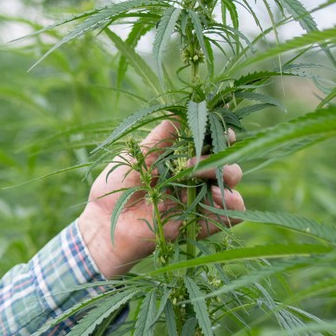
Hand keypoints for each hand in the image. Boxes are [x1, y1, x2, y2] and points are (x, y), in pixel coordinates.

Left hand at [75, 119, 245, 277]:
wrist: (104, 222)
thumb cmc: (116, 186)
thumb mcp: (136, 155)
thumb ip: (161, 137)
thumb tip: (180, 110)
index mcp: (182, 159)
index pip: (211, 143)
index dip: (221, 134)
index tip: (220, 130)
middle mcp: (195, 179)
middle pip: (226, 162)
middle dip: (219, 156)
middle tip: (194, 161)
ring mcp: (198, 202)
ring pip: (231, 187)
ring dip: (226, 177)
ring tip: (203, 178)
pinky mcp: (199, 225)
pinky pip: (229, 217)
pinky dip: (231, 206)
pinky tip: (219, 197)